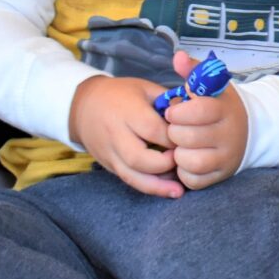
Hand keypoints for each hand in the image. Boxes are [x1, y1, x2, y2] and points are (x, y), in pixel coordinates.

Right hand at [69, 74, 182, 197]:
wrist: (83, 106)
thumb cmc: (120, 94)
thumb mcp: (144, 88)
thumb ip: (168, 101)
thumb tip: (195, 113)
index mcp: (127, 111)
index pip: (152, 130)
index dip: (174, 138)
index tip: (191, 138)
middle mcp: (116, 134)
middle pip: (140, 158)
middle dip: (166, 163)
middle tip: (184, 159)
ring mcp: (109, 153)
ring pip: (132, 175)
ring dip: (158, 184)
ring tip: (180, 189)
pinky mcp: (109, 165)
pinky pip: (129, 180)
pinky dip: (149, 187)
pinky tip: (167, 190)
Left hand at [163, 50, 247, 190]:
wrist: (249, 131)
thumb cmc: (222, 106)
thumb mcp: (212, 85)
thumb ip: (194, 70)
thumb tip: (177, 56)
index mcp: (224, 109)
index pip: (198, 111)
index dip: (178, 112)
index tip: (172, 112)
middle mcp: (228, 134)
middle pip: (188, 137)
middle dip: (174, 132)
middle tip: (175, 129)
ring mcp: (226, 157)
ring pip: (191, 161)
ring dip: (178, 154)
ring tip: (180, 145)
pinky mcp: (221, 175)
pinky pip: (194, 180)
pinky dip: (184, 172)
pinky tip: (186, 160)